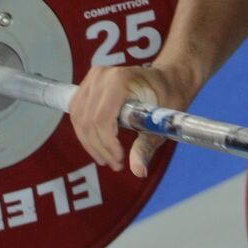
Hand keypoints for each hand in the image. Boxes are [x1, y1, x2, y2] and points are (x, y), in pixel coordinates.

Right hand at [69, 63, 194, 176]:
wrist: (168, 78)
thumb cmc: (170, 95)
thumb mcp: (162, 122)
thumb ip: (147, 146)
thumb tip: (138, 171)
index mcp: (120, 80)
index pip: (101, 119)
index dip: (107, 144)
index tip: (119, 159)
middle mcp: (102, 76)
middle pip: (88, 121)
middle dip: (100, 148)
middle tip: (115, 164)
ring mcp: (92, 78)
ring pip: (79, 119)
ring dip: (90, 144)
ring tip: (107, 159)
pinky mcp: (88, 85)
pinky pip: (77, 113)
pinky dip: (86, 133)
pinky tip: (99, 146)